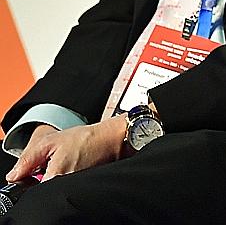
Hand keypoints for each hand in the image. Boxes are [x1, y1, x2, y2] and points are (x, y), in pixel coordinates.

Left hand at [9, 119, 127, 181]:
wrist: (111, 139)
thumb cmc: (86, 138)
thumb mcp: (50, 141)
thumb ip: (28, 159)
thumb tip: (13, 175)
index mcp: (55, 176)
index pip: (31, 188)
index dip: (29, 178)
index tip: (34, 168)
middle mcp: (65, 185)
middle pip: (42, 187)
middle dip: (42, 175)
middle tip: (52, 160)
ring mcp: (74, 186)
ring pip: (54, 185)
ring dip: (53, 175)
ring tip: (64, 160)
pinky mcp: (81, 185)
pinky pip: (66, 184)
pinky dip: (65, 175)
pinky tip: (71, 164)